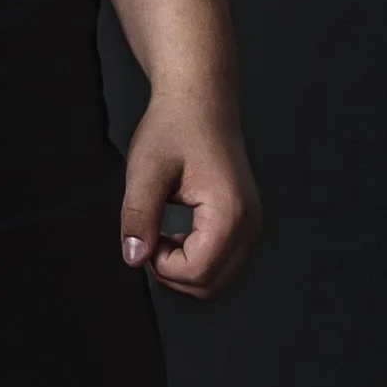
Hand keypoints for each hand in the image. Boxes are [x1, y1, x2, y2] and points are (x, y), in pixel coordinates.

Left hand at [120, 100, 262, 300]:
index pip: (197, 272)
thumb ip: (138, 217)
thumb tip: (134, 258)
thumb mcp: (145, 170)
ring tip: (164, 235)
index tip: (145, 236)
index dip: (161, 265)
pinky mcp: (246, 223)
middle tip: (150, 239)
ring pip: (218, 280)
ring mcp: (252, 224)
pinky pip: (223, 263)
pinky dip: (197, 261)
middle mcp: (249, 223)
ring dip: (185, 269)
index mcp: (229, 211)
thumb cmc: (175, 127)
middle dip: (173, 273)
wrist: (200, 101)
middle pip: (210, 285)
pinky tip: (180, 234)